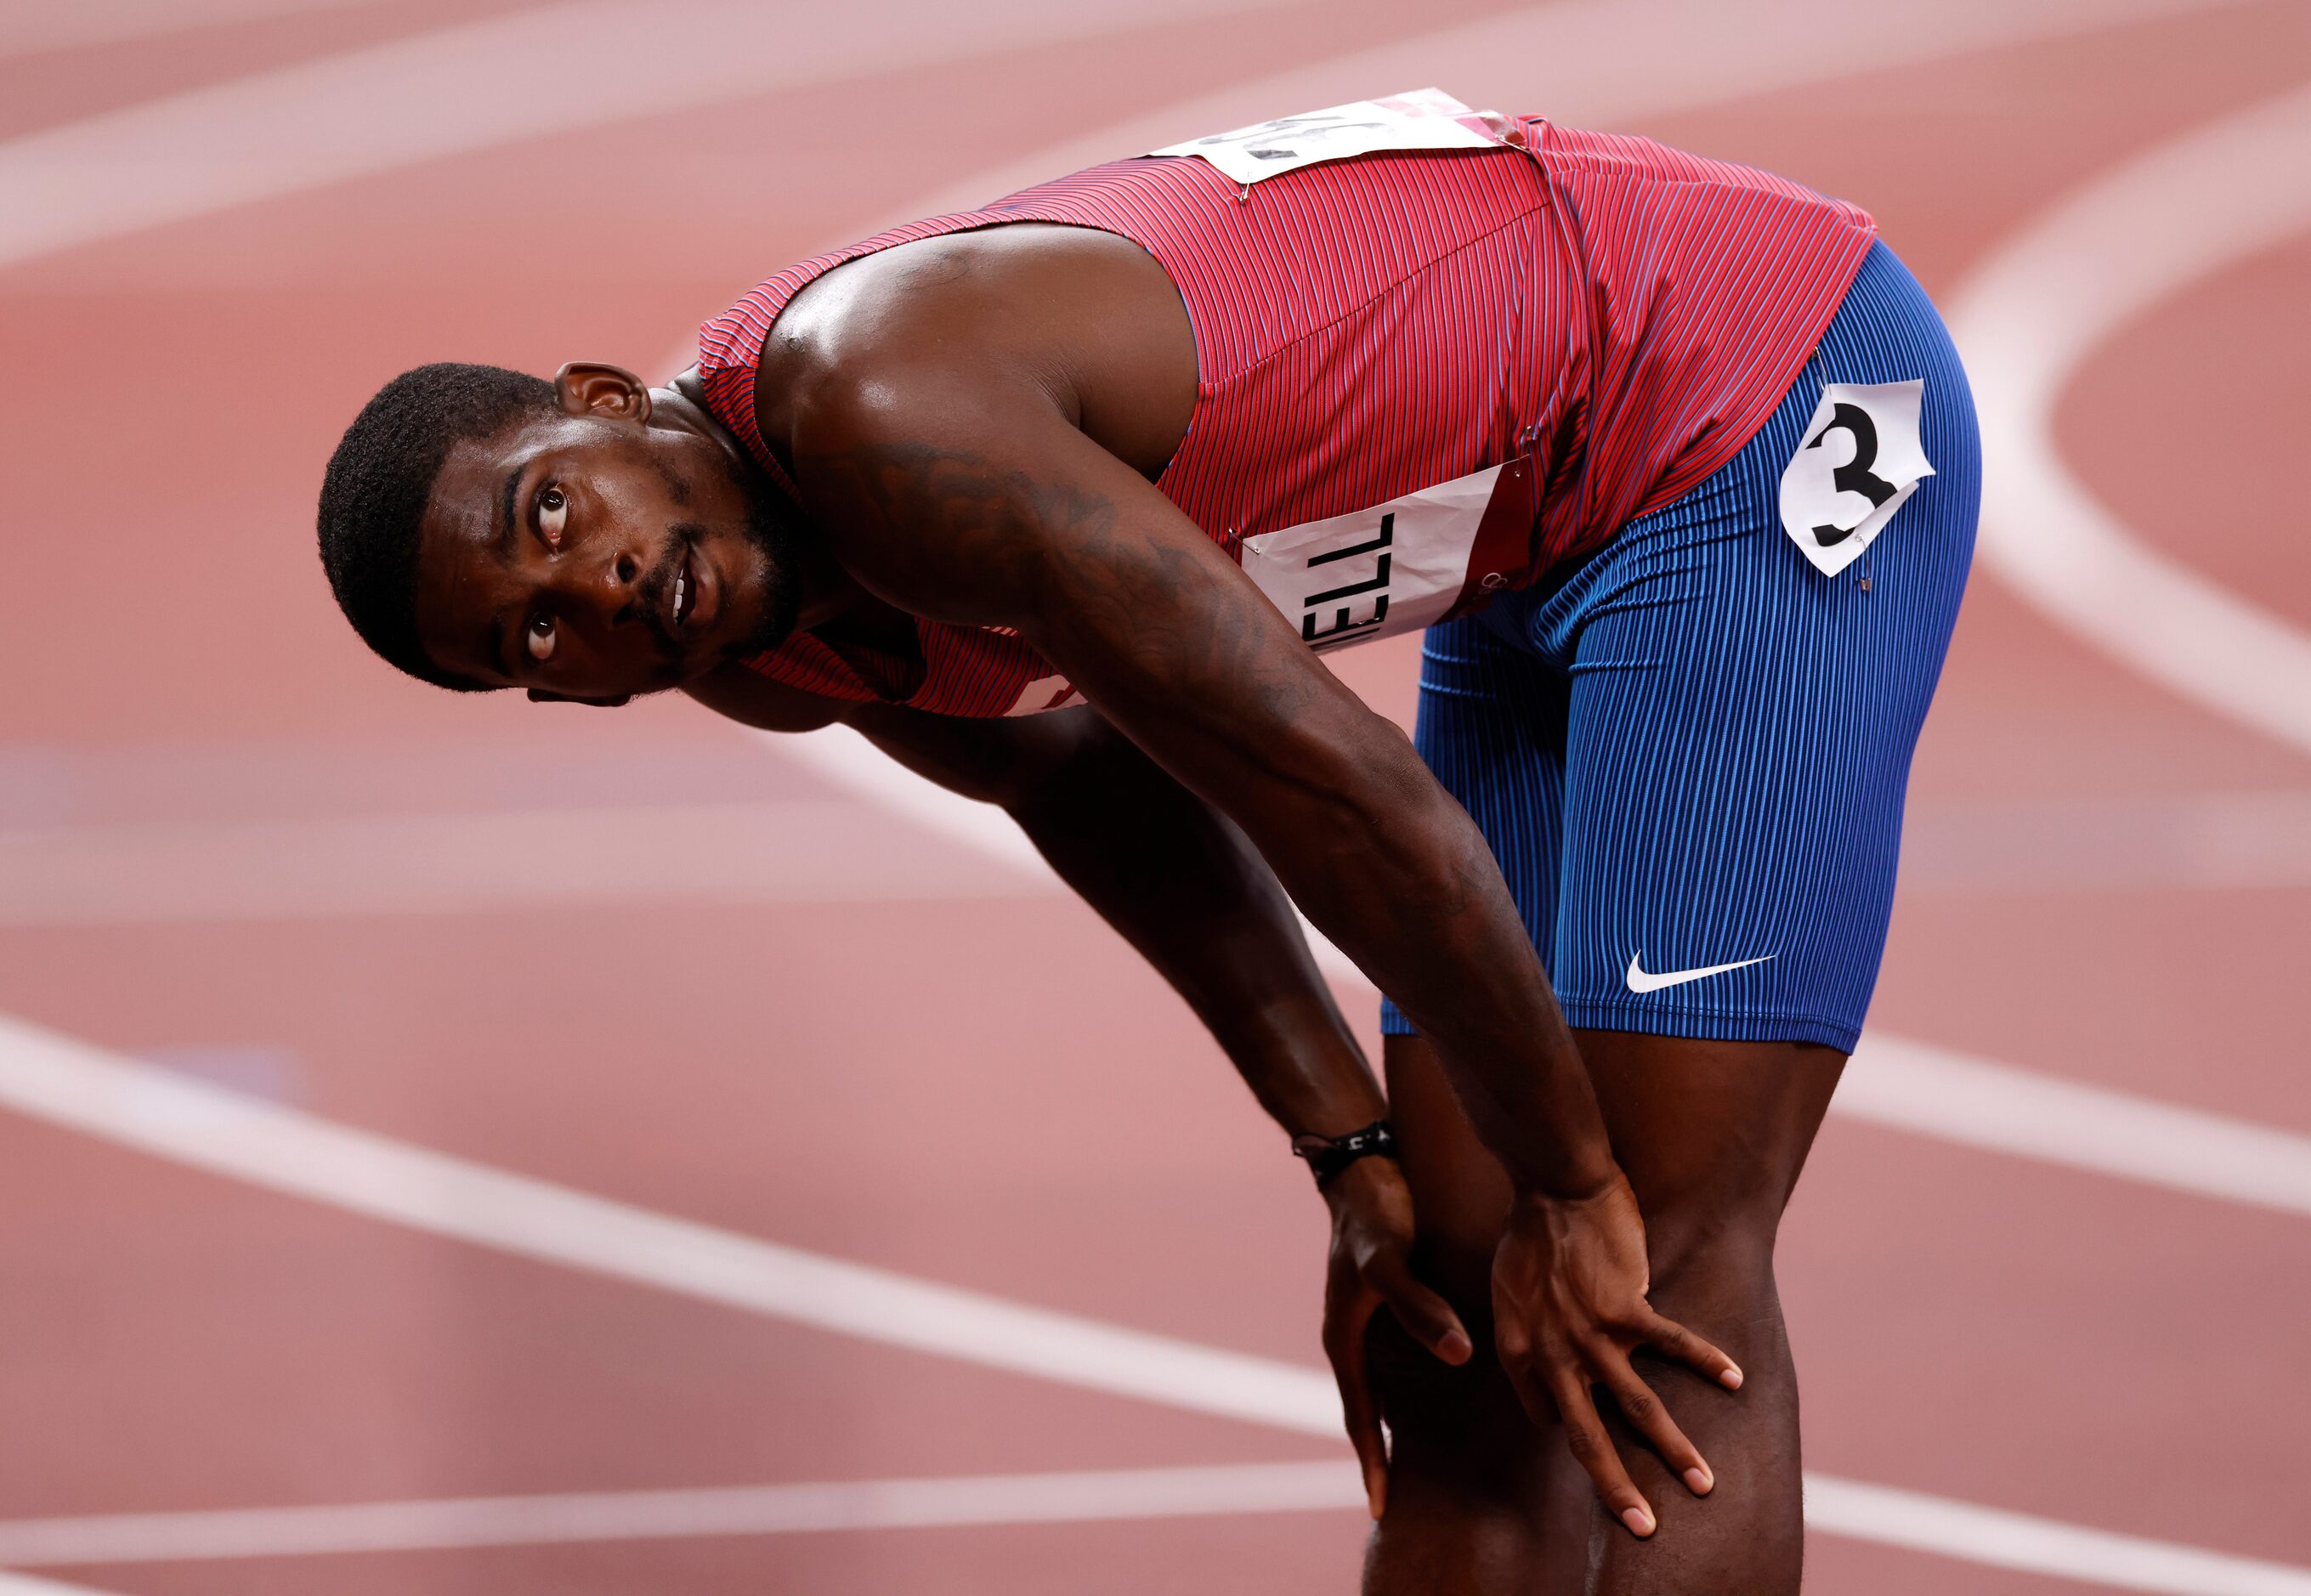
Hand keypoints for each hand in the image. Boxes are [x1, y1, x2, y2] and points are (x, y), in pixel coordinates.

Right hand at [1321, 1156, 1472, 1518]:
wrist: (1362, 1168)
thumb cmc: (1373, 1215)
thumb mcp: (1389, 1261)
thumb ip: (1422, 1307)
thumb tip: (1459, 1355)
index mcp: (1343, 1339)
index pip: (1358, 1417)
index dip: (1371, 1463)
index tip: (1381, 1509)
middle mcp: (1353, 1339)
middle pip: (1365, 1413)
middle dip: (1378, 1458)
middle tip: (1397, 1505)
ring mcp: (1367, 1324)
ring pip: (1379, 1390)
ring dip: (1392, 1429)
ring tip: (1415, 1468)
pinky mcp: (1387, 1306)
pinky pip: (1396, 1363)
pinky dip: (1409, 1391)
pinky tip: (1437, 1400)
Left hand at [1490, 1169, 1742, 1537]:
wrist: (1551, 1184)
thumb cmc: (1529, 1236)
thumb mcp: (1506, 1294)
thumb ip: (1526, 1337)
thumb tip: (1551, 1374)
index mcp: (1519, 1351)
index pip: (1548, 1415)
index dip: (1574, 1431)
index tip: (1600, 1446)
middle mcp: (1553, 1353)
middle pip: (1588, 1436)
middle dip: (1617, 1487)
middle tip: (1644, 1526)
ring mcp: (1591, 1332)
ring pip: (1638, 1407)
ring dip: (1675, 1449)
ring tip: (1703, 1482)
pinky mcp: (1626, 1305)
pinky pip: (1672, 1345)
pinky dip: (1706, 1362)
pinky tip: (1735, 1380)